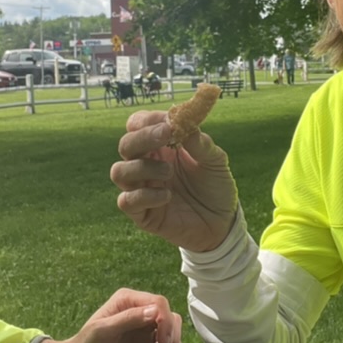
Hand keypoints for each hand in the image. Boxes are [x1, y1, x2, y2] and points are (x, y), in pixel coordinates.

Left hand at [29, 288, 181, 342]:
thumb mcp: (103, 331)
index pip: (158, 302)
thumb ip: (129, 319)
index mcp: (127, 300)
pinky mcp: (147, 341)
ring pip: (172, 328)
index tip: (162, 340)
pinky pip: (168, 342)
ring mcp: (144, 326)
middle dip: (169, 335)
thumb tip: (154, 312)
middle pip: (169, 315)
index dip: (165, 321)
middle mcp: (138, 309)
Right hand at [110, 110, 237, 252]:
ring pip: (119, 172)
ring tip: (169, 172)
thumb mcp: (215, 160)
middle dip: (143, 138)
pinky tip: (167, 196)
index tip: (168, 121)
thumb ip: (201, 143)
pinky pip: (126, 201)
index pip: (138, 125)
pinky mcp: (142, 213)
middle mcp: (146, 164)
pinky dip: (144, 195)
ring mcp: (142, 188)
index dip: (148, 120)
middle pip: (125, 144)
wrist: (223, 222)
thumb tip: (184, 123)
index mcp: (160, 146)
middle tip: (167, 135)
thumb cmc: (215, 186)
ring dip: (142, 167)